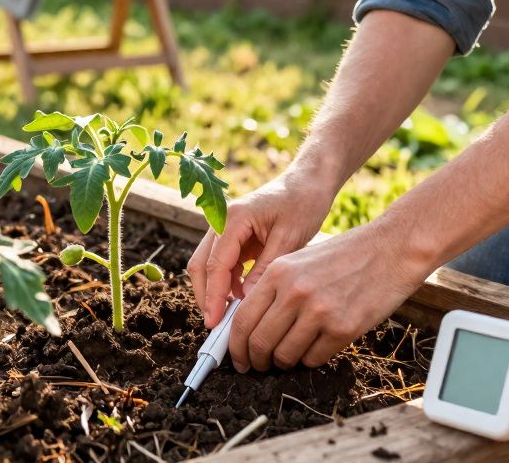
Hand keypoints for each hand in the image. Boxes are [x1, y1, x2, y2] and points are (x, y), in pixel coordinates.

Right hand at [187, 173, 333, 327]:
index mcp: (233, 218)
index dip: (213, 296)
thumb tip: (246, 300)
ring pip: (208, 266)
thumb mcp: (289, 238)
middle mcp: (222, 221)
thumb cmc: (302, 203)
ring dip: (216, 291)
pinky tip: (241, 299)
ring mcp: (225, 229)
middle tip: (216, 326)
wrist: (308, 183)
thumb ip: (266, 268)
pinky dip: (227, 283)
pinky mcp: (234, 237)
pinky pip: (222, 264)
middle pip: (201, 265)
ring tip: (230, 318)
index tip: (215, 321)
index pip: (215, 264)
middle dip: (206, 296)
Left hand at [226, 221, 423, 371]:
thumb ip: (273, 289)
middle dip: (256, 361)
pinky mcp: (343, 328)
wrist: (391, 250)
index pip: (243, 319)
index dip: (236, 346)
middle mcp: (294, 292)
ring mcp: (319, 312)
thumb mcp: (299, 261)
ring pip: (285, 356)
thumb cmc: (345, 256)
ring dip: (284, 362)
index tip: (238, 358)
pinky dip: (311, 358)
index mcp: (279, 272)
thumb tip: (249, 325)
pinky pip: (314, 359)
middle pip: (259, 343)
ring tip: (292, 354)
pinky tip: (319, 344)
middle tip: (260, 366)